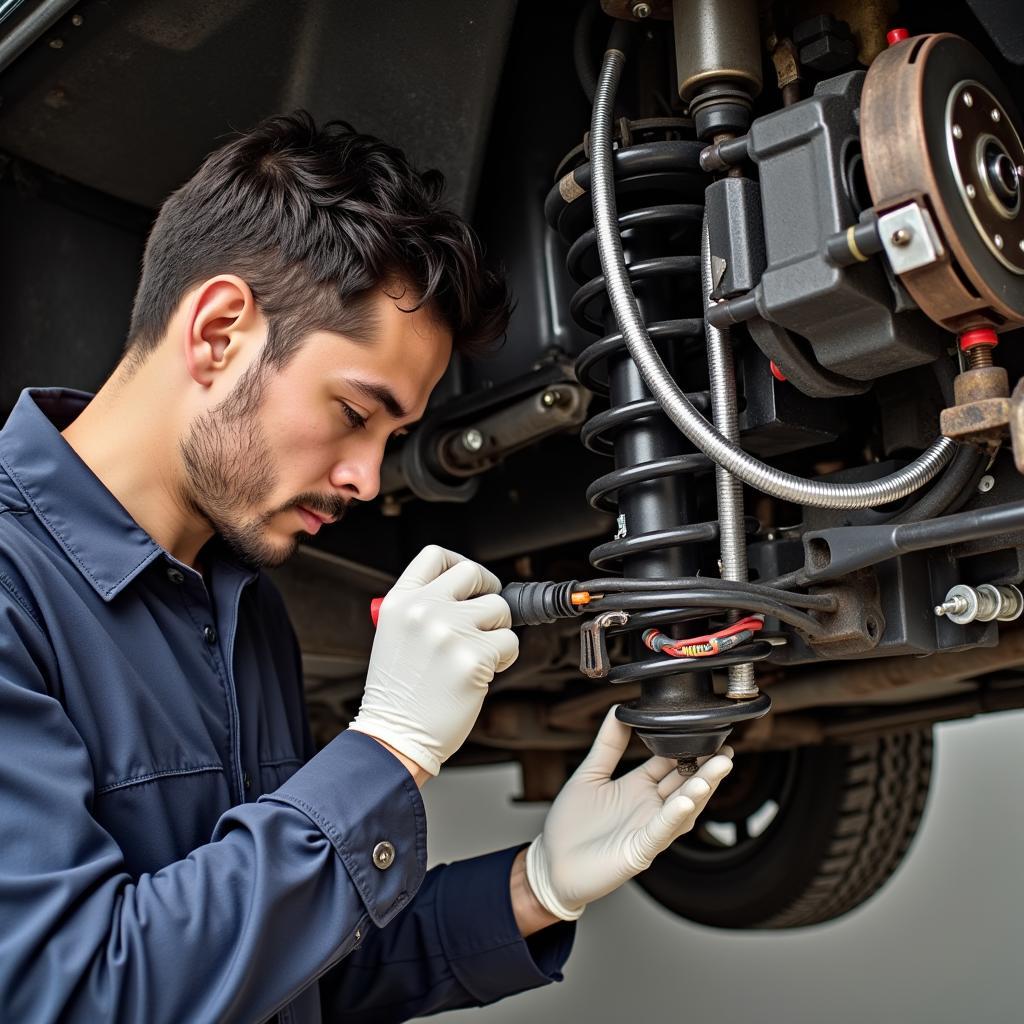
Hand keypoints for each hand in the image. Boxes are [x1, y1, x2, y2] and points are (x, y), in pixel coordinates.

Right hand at [349, 545, 517, 776]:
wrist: (395, 734)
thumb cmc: (399, 693)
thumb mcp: (395, 635)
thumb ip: (423, 608)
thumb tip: (467, 593)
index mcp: (400, 602)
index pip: (436, 556)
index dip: (460, 563)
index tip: (472, 581)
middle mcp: (424, 610)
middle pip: (474, 574)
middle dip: (488, 592)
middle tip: (487, 615)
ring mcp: (450, 631)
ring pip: (499, 609)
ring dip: (498, 630)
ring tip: (479, 653)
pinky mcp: (474, 657)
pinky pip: (509, 643)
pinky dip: (504, 657)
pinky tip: (483, 672)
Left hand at [525, 706, 732, 919]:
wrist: (552, 862)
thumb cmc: (571, 823)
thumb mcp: (590, 774)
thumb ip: (608, 744)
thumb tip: (619, 710)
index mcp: (638, 786)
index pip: (671, 763)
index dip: (689, 749)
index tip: (707, 729)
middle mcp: (649, 807)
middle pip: (685, 784)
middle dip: (707, 767)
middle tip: (726, 749)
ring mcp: (648, 829)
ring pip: (683, 807)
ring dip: (700, 789)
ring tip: (718, 768)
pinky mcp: (640, 850)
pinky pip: (661, 831)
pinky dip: (674, 816)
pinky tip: (686, 799)